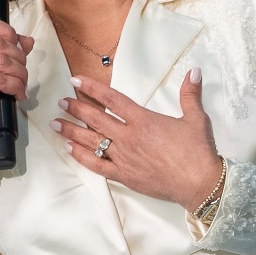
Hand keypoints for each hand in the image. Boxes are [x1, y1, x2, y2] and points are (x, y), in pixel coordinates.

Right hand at [0, 18, 31, 153]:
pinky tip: (18, 94)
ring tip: (22, 84)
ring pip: (1, 62)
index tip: (18, 48)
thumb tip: (28, 41)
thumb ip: (8, 50)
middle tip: (23, 72)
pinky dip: (14, 86)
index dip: (7, 32)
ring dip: (19, 74)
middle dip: (19, 58)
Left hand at [54, 68, 225, 207]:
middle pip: (96, 119)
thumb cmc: (198, 151)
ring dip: (72, 131)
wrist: (199, 183)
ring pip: (92, 141)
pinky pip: (98, 166)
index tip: (76, 81)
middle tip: (61, 102)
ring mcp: (124, 158)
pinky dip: (82, 157)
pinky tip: (70, 150)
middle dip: (76, 109)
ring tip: (56, 123)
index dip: (92, 88)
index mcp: (144, 121)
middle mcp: (129, 137)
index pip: (112, 99)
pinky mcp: (125, 176)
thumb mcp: (196, 118)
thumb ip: (190, 94)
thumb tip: (195, 71)